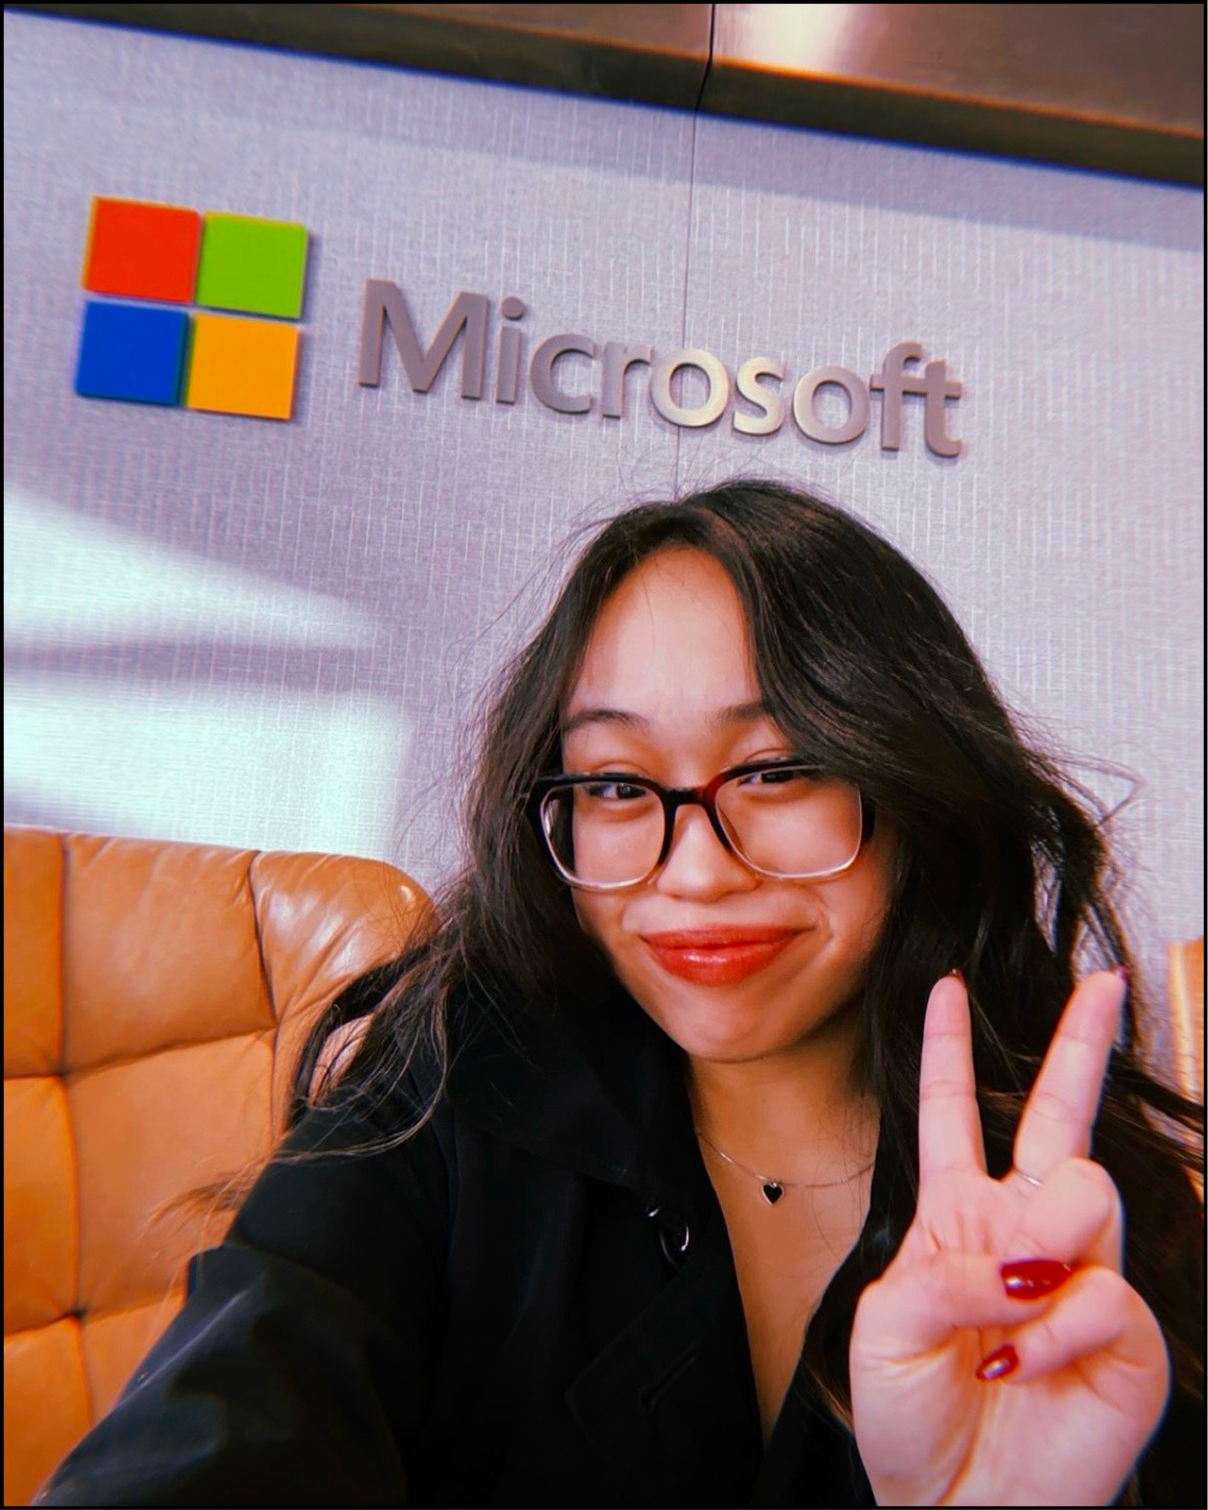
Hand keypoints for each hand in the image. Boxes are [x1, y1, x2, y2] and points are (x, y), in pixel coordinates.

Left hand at [849, 970, 1169, 1505]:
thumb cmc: (910, 1415)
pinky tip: (1020, 1363)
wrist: (954, 1506)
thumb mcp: (885, 1324)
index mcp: (957, 1215)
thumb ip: (944, 1268)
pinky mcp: (1126, 1339)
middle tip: (1106, 985)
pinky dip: (1051, 1331)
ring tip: (1012, 1295)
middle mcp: (1024, 1233)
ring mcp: (1079, 1279)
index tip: (948, 986)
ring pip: (1089, 1193)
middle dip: (1081, 1044)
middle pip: (1060, 1118)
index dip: (948, 1049)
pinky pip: (1102, 1296)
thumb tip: (1020, 1257)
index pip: (952, 1113)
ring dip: (1041, 1240)